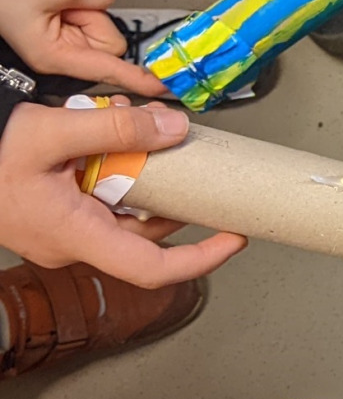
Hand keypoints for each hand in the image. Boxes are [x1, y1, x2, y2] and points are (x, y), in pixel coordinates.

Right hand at [0, 0, 168, 96]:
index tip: (169, 90)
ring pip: (99, 22)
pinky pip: (88, 5)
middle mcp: (56, 50)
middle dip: (94, 16)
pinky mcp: (57, 15)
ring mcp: (56, 33)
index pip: (112, 71)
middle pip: (108, 41)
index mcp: (53, 55)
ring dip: (84, 1)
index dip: (143, 80)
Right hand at [0, 101, 245, 287]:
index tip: (234, 238)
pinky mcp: (52, 214)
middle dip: (175, 199)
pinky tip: (119, 141)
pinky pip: (100, 202)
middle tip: (197, 166)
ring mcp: (60, 231)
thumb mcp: (52, 130)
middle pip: (144, 234)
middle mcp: (71, 242)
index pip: (153, 269)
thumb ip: (118, 130)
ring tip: (154, 140)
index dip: (202, 259)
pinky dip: (119, 175)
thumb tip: (176, 129)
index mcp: (75, 236)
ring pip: (123, 215)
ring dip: (146, 181)